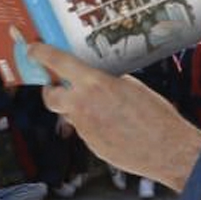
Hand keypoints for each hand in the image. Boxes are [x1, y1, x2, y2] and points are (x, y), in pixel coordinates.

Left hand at [30, 40, 200, 191]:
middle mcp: (82, 105)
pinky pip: (85, 130)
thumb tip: (100, 80)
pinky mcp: (91, 145)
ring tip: (103, 108)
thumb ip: (108, 81)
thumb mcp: (133, 86)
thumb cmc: (157, 116)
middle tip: (59, 86)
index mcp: (94, 83)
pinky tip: (113, 125)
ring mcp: (84, 128)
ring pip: (69, 114)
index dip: (41, 54)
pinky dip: (93, 125)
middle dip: (51, 90)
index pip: (57, 63)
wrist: (167, 149)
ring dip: (78, 109)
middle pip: (50, 96)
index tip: (33, 50)